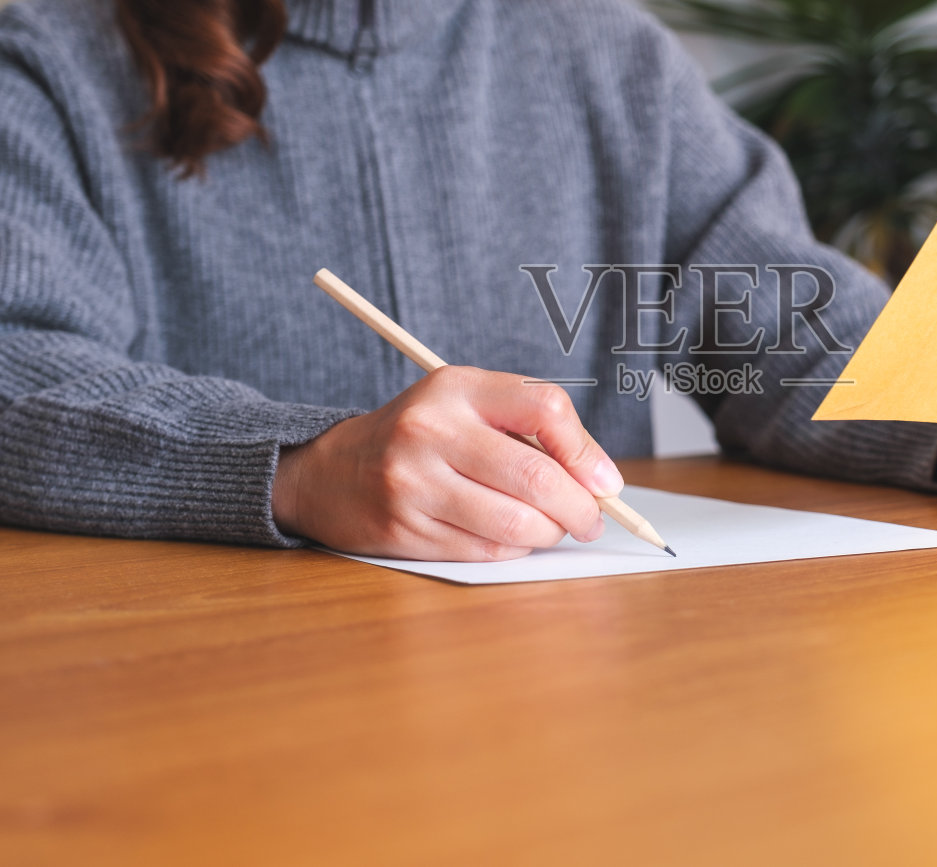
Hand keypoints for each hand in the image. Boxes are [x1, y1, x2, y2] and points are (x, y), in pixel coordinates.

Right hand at [272, 366, 622, 560]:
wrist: (330, 471)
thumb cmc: (421, 434)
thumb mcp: (466, 404)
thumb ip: (530, 427)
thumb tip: (600, 479)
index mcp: (456, 387)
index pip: (544, 408)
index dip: (586, 450)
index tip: (605, 481)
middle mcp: (432, 431)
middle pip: (537, 477)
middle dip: (580, 508)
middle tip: (592, 520)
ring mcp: (414, 484)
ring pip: (515, 524)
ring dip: (550, 534)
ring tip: (554, 529)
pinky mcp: (405, 530)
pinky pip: (486, 550)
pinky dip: (515, 550)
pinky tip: (514, 539)